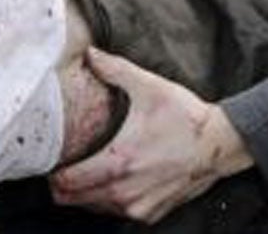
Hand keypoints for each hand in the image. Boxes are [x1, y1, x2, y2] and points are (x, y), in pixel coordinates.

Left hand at [49, 48, 252, 222]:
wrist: (220, 145)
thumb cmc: (185, 117)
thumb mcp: (148, 86)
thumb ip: (114, 69)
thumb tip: (90, 53)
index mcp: (119, 161)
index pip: (69, 182)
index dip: (52, 173)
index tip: (47, 160)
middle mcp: (126, 191)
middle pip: (74, 201)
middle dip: (62, 186)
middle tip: (58, 166)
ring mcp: (140, 206)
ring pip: (95, 208)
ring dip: (84, 194)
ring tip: (82, 171)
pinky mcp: (152, 213)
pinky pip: (117, 213)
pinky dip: (107, 201)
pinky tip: (108, 180)